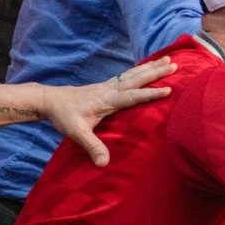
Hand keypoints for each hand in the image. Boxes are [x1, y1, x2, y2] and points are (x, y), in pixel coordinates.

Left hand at [44, 58, 177, 165]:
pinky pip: (128, 75)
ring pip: (134, 74)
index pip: (132, 96)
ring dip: (151, 67)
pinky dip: (141, 69)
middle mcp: (110, 89)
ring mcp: (108, 85)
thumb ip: (92, 146)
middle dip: (156, 72)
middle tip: (174, 65)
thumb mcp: (77, 133)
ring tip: (168, 60)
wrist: (49, 100)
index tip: (168, 90)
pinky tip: (147, 67)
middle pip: (136, 78)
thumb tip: (104, 164)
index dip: (150, 94)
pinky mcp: (107, 85)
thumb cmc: (64, 116)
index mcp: (107, 100)